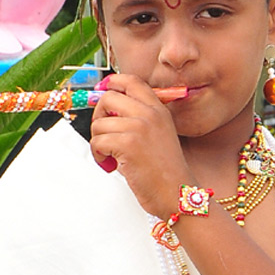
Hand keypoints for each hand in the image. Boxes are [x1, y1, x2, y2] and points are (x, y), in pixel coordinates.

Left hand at [88, 74, 192, 217]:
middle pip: (109, 97)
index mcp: (158, 110)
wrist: (177, 193)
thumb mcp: (160, 135)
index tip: (104, 93)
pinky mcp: (128, 144)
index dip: (112, 84)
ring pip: (99, 123)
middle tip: (104, 133)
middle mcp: (150, 114)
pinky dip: (99, 155)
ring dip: (99, 141)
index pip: (131, 81)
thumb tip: (108, 111)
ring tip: (111, 155)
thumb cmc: (167, 171)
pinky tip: (111, 164)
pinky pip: (97, 142)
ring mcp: (139, 127)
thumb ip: (139, 119)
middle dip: (99, 115)